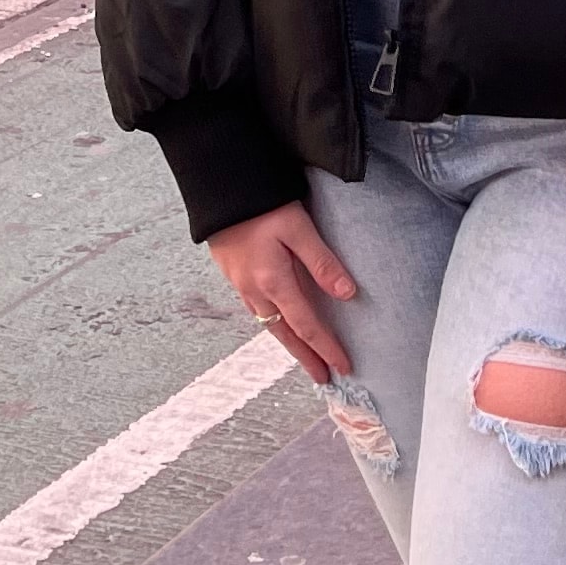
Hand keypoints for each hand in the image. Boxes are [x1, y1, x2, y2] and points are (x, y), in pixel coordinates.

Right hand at [206, 200, 357, 383]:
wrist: (217, 186)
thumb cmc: (259, 202)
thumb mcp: (297, 227)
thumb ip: (322, 261)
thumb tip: (348, 294)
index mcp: (273, 282)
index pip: (306, 325)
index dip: (326, 348)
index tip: (343, 366)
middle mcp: (255, 290)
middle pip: (285, 334)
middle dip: (306, 357)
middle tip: (323, 377)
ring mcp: (241, 284)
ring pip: (269, 325)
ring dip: (289, 344)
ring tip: (304, 357)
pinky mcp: (234, 274)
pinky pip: (256, 311)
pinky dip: (273, 325)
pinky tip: (278, 323)